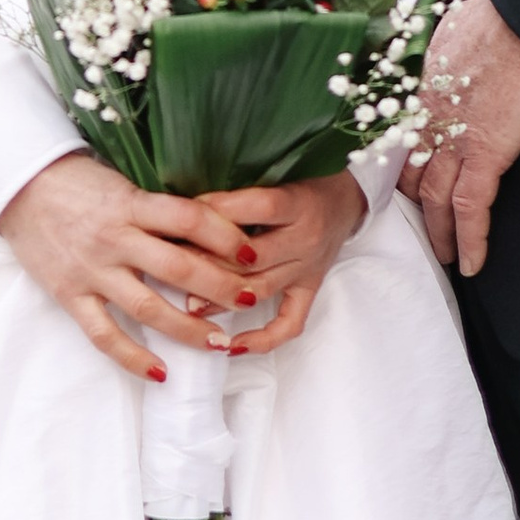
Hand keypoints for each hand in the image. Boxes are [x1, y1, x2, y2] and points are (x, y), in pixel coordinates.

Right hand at [0, 153, 253, 381]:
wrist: (19, 185)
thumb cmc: (77, 179)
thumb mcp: (121, 180)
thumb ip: (157, 206)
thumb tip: (208, 224)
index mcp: (131, 203)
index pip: (189, 218)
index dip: (225, 235)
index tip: (252, 251)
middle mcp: (115, 238)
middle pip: (178, 266)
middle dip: (220, 286)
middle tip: (250, 300)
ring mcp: (92, 270)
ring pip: (148, 306)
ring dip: (188, 328)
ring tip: (220, 343)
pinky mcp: (70, 295)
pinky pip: (104, 334)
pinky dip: (133, 357)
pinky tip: (161, 373)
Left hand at [191, 171, 365, 355]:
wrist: (345, 199)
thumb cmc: (302, 181)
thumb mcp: (277, 174)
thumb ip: (240, 189)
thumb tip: (189, 202)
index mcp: (297, 203)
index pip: (257, 208)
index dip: (217, 212)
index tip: (183, 214)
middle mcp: (305, 239)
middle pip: (253, 257)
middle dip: (210, 261)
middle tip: (174, 264)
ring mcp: (308, 269)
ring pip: (261, 289)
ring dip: (222, 299)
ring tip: (189, 304)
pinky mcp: (310, 290)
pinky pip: (290, 323)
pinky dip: (262, 339)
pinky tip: (231, 345)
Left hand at [401, 0, 519, 274]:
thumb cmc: (500, 16)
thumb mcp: (459, 27)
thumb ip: (454, 44)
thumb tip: (462, 38)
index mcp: (426, 88)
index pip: (405, 137)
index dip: (403, 164)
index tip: (404, 182)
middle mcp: (432, 118)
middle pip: (412, 172)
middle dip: (414, 205)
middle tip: (421, 228)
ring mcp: (457, 138)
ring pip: (436, 198)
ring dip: (440, 232)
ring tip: (446, 257)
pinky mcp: (488, 153)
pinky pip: (472, 206)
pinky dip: (471, 238)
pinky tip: (472, 263)